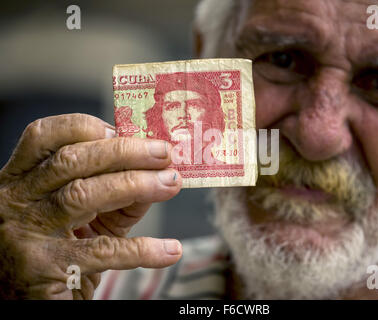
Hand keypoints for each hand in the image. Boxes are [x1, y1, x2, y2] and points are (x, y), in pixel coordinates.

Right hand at [0, 113, 181, 298]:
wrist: (29, 301)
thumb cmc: (58, 249)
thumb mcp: (81, 215)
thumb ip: (113, 192)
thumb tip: (158, 172)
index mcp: (21, 180)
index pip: (43, 137)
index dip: (84, 127)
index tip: (121, 129)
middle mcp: (16, 201)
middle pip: (71, 160)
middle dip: (124, 151)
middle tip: (163, 153)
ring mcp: (27, 234)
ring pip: (83, 195)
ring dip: (136, 185)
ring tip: (171, 183)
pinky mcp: (45, 269)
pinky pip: (103, 252)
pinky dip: (142, 249)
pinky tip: (169, 249)